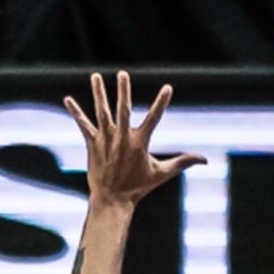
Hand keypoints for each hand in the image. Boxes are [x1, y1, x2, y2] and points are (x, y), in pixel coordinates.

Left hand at [61, 70, 199, 211]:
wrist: (112, 200)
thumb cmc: (138, 187)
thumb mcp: (162, 174)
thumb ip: (183, 162)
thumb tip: (205, 161)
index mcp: (140, 142)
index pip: (154, 118)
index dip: (161, 103)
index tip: (167, 88)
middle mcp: (122, 138)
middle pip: (123, 110)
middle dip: (123, 91)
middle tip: (123, 73)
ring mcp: (106, 140)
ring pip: (102, 112)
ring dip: (99, 93)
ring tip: (95, 76)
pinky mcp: (93, 144)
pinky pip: (83, 124)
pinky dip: (75, 112)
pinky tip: (68, 99)